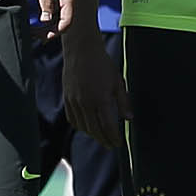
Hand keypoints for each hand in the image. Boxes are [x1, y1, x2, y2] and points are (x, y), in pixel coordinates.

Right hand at [61, 26, 121, 151]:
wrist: (82, 51)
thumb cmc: (102, 64)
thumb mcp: (118, 82)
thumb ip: (123, 102)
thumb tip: (128, 119)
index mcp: (101, 99)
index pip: (107, 126)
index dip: (113, 137)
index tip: (118, 144)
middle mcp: (86, 102)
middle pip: (94, 129)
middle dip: (104, 139)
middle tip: (110, 144)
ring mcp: (74, 101)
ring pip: (83, 126)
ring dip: (92, 134)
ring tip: (100, 136)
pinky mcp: (67, 97)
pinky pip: (72, 118)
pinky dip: (80, 126)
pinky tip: (86, 126)